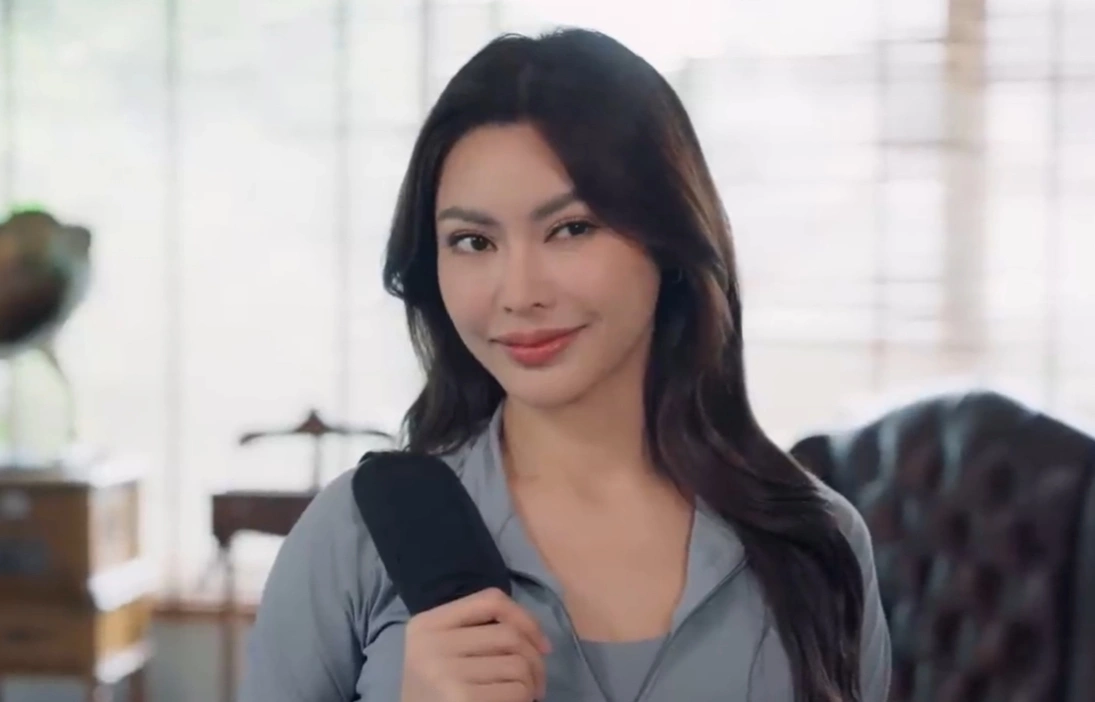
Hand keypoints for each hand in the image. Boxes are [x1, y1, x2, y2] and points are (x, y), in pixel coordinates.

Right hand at [400, 587, 552, 701]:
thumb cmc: (435, 691)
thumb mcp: (442, 650)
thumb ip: (475, 632)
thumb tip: (537, 638)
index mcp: (427, 623)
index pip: (491, 600)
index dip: (525, 618)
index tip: (542, 644)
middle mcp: (431, 643)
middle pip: (509, 635)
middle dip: (535, 660)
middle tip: (537, 682)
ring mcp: (444, 671)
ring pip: (517, 665)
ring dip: (530, 684)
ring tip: (522, 695)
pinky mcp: (460, 698)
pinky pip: (515, 691)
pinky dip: (523, 699)